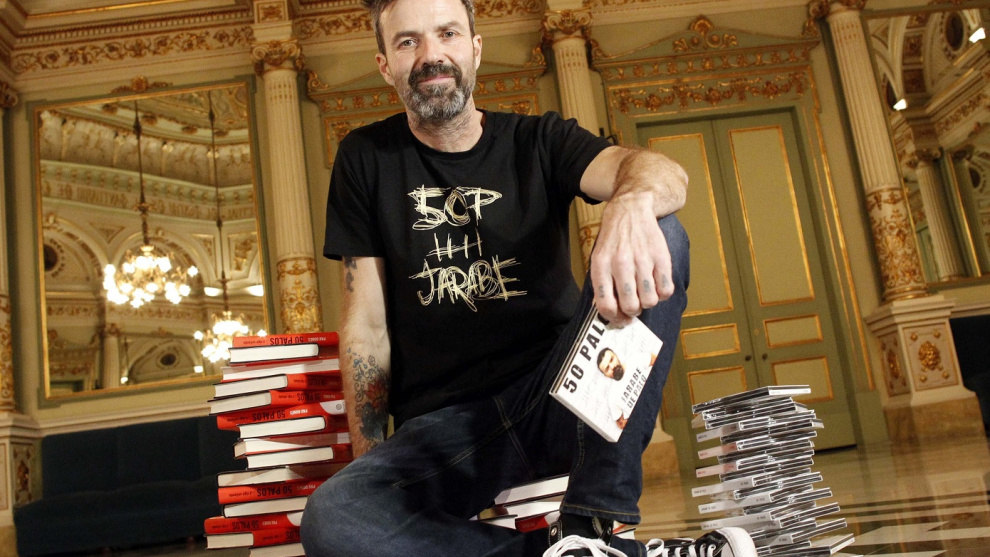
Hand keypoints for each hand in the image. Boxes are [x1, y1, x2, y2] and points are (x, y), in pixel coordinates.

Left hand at [590, 193, 673, 325]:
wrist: (631, 209)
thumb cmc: (613, 238)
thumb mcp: (598, 257)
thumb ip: (601, 284)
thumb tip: (606, 310)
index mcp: (601, 265)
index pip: (606, 305)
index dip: (614, 318)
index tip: (620, 318)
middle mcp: (621, 263)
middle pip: (631, 306)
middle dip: (633, 311)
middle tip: (634, 304)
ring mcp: (643, 260)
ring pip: (650, 301)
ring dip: (648, 302)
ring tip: (645, 293)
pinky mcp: (661, 257)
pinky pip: (666, 290)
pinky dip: (663, 293)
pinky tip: (656, 284)